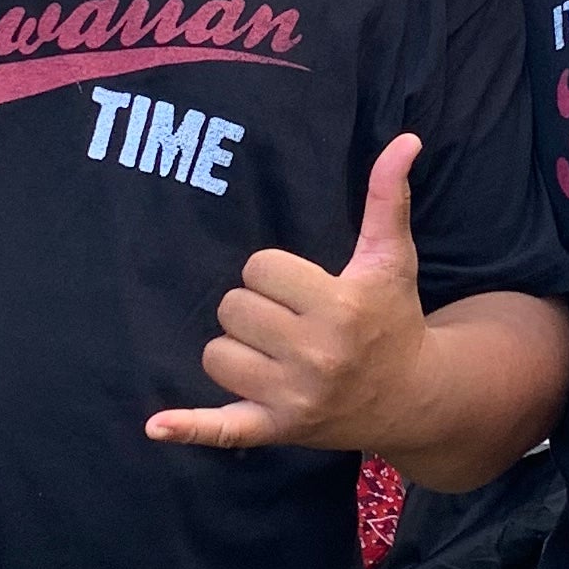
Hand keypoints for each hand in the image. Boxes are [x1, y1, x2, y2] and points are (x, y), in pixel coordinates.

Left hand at [148, 133, 427, 455]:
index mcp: (338, 306)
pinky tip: (155, 425)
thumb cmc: (393, 319)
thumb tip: (405, 140)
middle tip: (290, 321)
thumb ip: (387, 197)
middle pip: (233, 308)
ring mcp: (292, 397)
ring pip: (217, 355)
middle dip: (256, 309)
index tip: (304, 288)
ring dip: (237, 350)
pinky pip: (222, 429)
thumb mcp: (391, 259)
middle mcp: (314, 355)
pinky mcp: (275, 429)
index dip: (276, 273)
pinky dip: (189, 428)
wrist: (412, 397)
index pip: (260, 268)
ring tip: (275, 353)